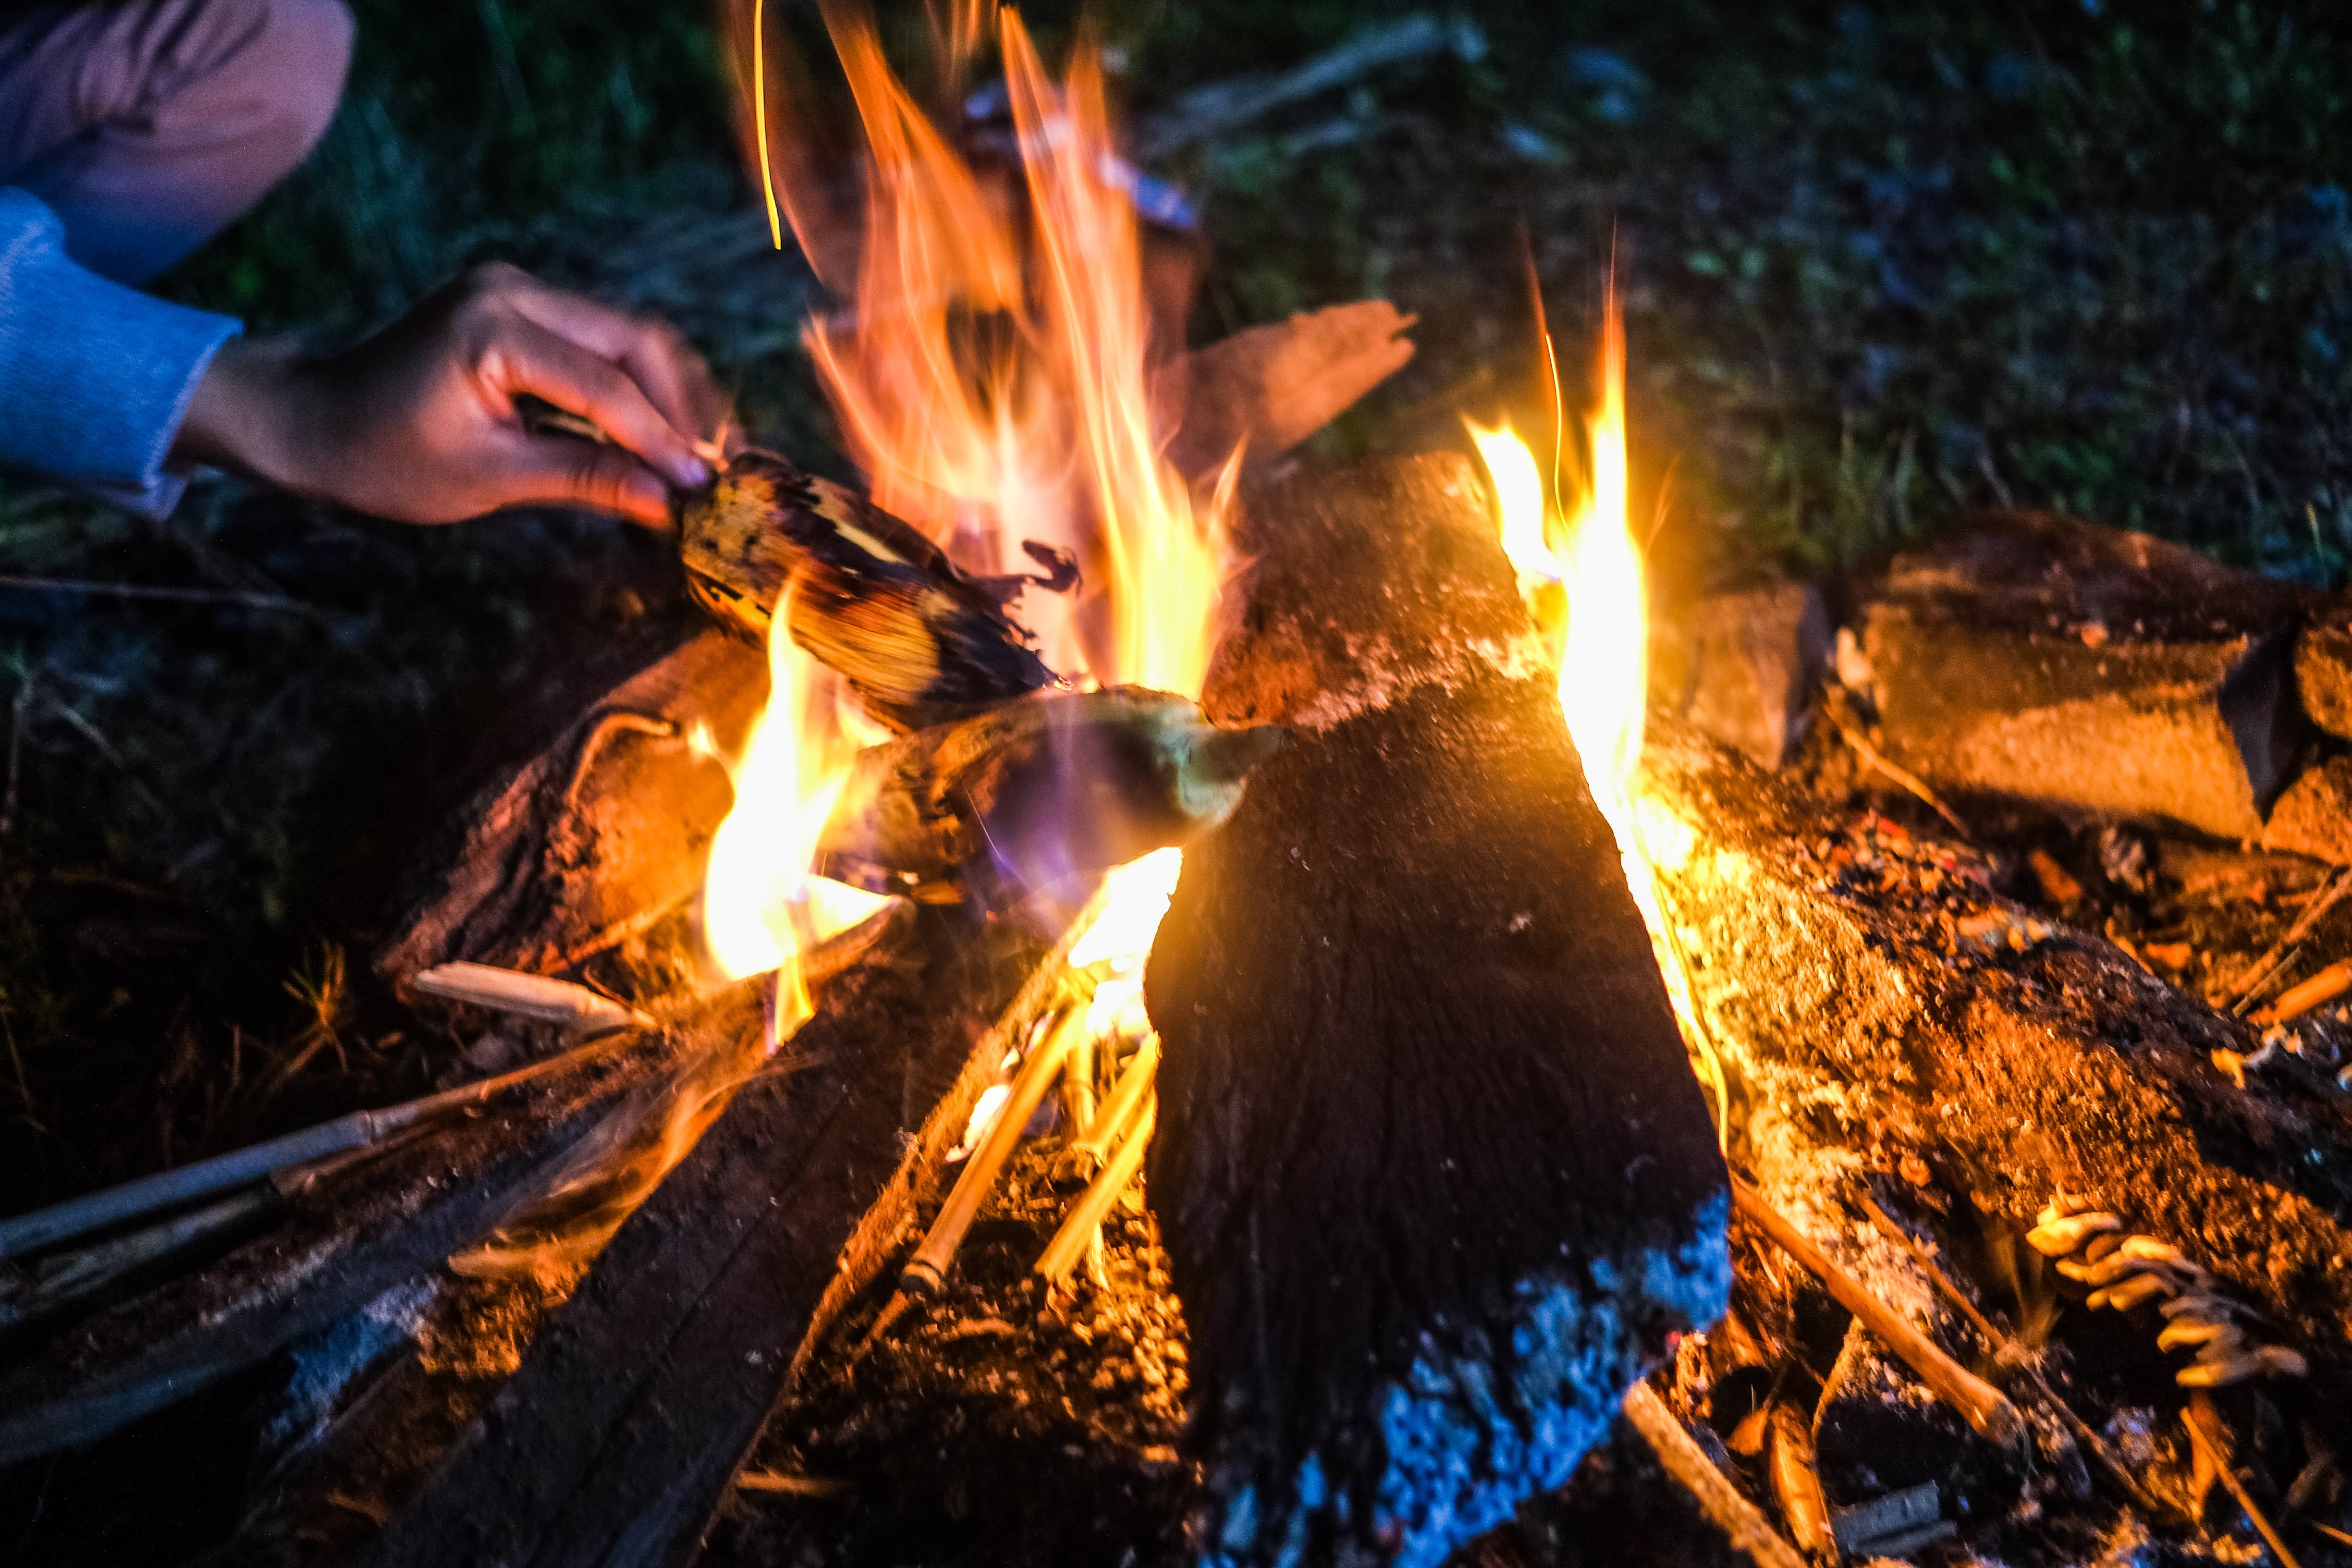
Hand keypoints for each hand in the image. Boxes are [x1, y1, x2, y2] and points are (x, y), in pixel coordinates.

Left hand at [173, 262, 731, 526]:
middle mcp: (509, 288)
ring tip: (694, 453)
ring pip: (626, 335)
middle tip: (713, 466)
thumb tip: (667, 503)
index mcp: (493, 326)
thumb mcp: (488, 477)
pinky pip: (598, 339)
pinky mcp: (517, 304)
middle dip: (681, 405)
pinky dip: (632, 385)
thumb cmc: (381, 456)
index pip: (607, 385)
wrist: (309, 418)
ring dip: (666, 393)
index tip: (703, 487)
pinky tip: (654, 431)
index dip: (662, 440)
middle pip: (635, 339)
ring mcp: (514, 288)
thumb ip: (585, 479)